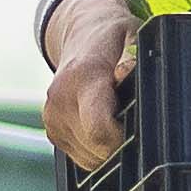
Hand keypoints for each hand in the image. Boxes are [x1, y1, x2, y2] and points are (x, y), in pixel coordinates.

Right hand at [41, 0, 139, 172]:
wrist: (80, 32)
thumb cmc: (113, 37)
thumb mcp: (132, 35)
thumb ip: (132, 55)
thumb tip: (127, 72)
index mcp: (82, 77)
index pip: (98, 129)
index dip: (123, 139)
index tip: (139, 129)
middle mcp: (60, 99)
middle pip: (97, 149)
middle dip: (121, 144)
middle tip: (133, 120)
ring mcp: (52, 117)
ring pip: (89, 158)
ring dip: (108, 148)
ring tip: (117, 117)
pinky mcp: (51, 129)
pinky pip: (81, 156)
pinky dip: (96, 149)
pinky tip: (104, 123)